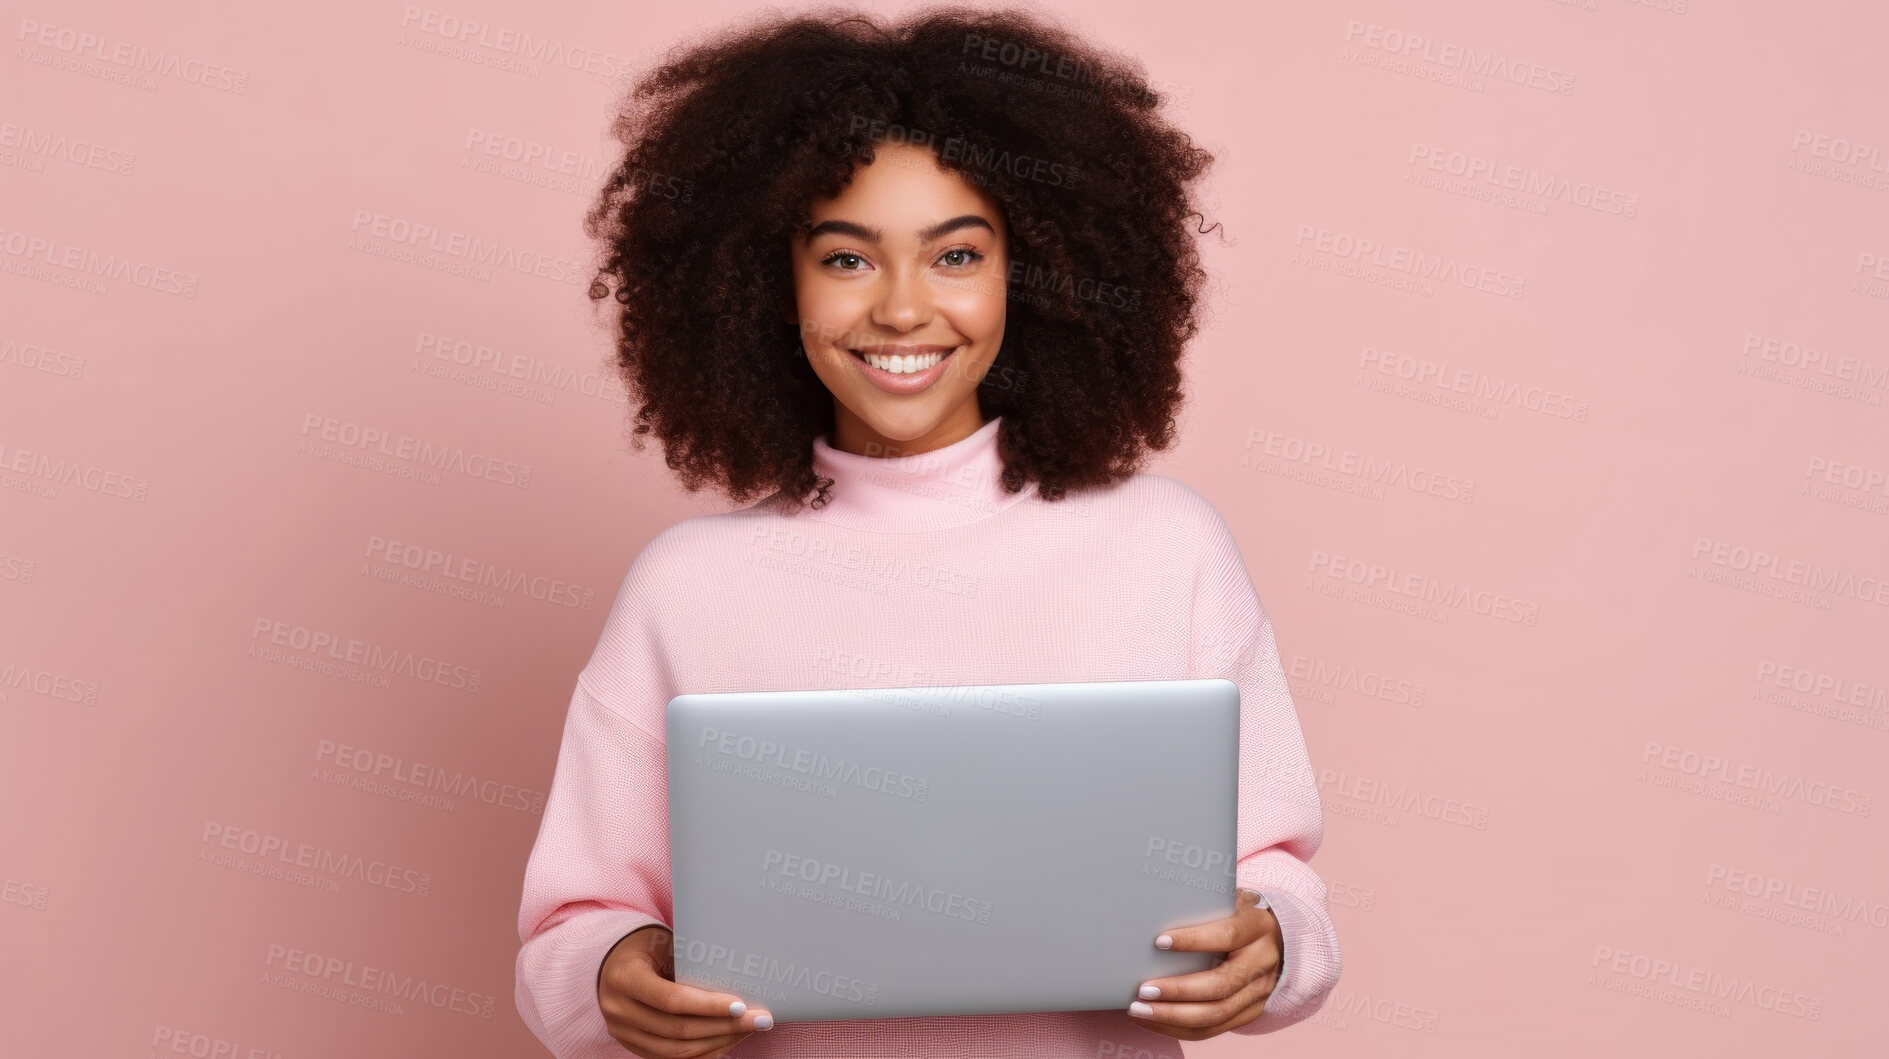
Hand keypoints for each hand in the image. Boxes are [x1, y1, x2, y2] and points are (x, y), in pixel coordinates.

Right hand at [598, 924, 774, 1056]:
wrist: (614, 962)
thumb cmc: (647, 946)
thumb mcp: (664, 944)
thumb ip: (692, 962)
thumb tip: (740, 977)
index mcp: (625, 978)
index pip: (672, 1000)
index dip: (708, 1006)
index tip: (741, 1006)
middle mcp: (619, 1010)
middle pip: (678, 1031)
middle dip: (724, 1027)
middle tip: (759, 1020)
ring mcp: (623, 1033)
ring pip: (677, 1052)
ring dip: (718, 1043)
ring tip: (748, 1030)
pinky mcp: (632, 1046)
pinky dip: (702, 1053)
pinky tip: (728, 1043)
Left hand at [1125, 888, 1279, 1039]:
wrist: (1272, 936)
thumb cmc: (1233, 914)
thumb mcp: (1225, 902)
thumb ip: (1199, 908)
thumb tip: (1150, 914)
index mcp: (1257, 927)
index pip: (1227, 935)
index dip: (1193, 940)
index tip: (1159, 942)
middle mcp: (1263, 962)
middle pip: (1220, 985)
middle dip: (1178, 990)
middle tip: (1143, 990)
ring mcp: (1259, 991)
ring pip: (1215, 1013)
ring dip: (1172, 1015)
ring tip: (1140, 1009)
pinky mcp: (1250, 1012)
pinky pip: (1212, 1029)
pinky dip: (1178, 1027)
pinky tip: (1152, 1020)